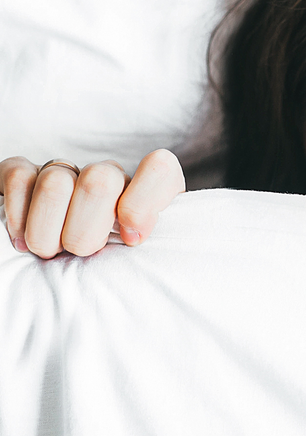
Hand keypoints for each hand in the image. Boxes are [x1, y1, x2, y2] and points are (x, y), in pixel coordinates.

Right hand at [0, 149, 184, 258]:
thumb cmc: (115, 266)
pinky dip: (18, 216)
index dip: (142, 203)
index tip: (131, 239)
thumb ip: (149, 247)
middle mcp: (110, 176)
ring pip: (56, 183)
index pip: (159, 169)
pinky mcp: (26, 174)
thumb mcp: (143, 261)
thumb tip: (134, 237)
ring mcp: (68, 172)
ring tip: (51, 252)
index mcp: (147, 192)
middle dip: (85, 232)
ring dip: (47, 232)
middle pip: (100, 182)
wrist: (67, 265)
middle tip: (80, 253)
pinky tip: (22, 240)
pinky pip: (19, 178)